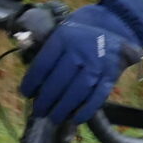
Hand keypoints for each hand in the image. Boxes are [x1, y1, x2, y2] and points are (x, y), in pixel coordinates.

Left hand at [20, 0, 142, 127]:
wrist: (117, 24)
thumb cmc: (81, 31)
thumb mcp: (60, 30)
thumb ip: (43, 47)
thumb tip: (28, 67)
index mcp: (64, 37)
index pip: (44, 63)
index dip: (32, 81)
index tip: (25, 93)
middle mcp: (81, 49)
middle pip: (59, 80)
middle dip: (46, 99)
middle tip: (39, 111)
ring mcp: (98, 62)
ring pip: (78, 90)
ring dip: (64, 107)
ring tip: (54, 117)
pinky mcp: (112, 74)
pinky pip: (99, 95)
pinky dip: (87, 109)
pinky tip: (76, 119)